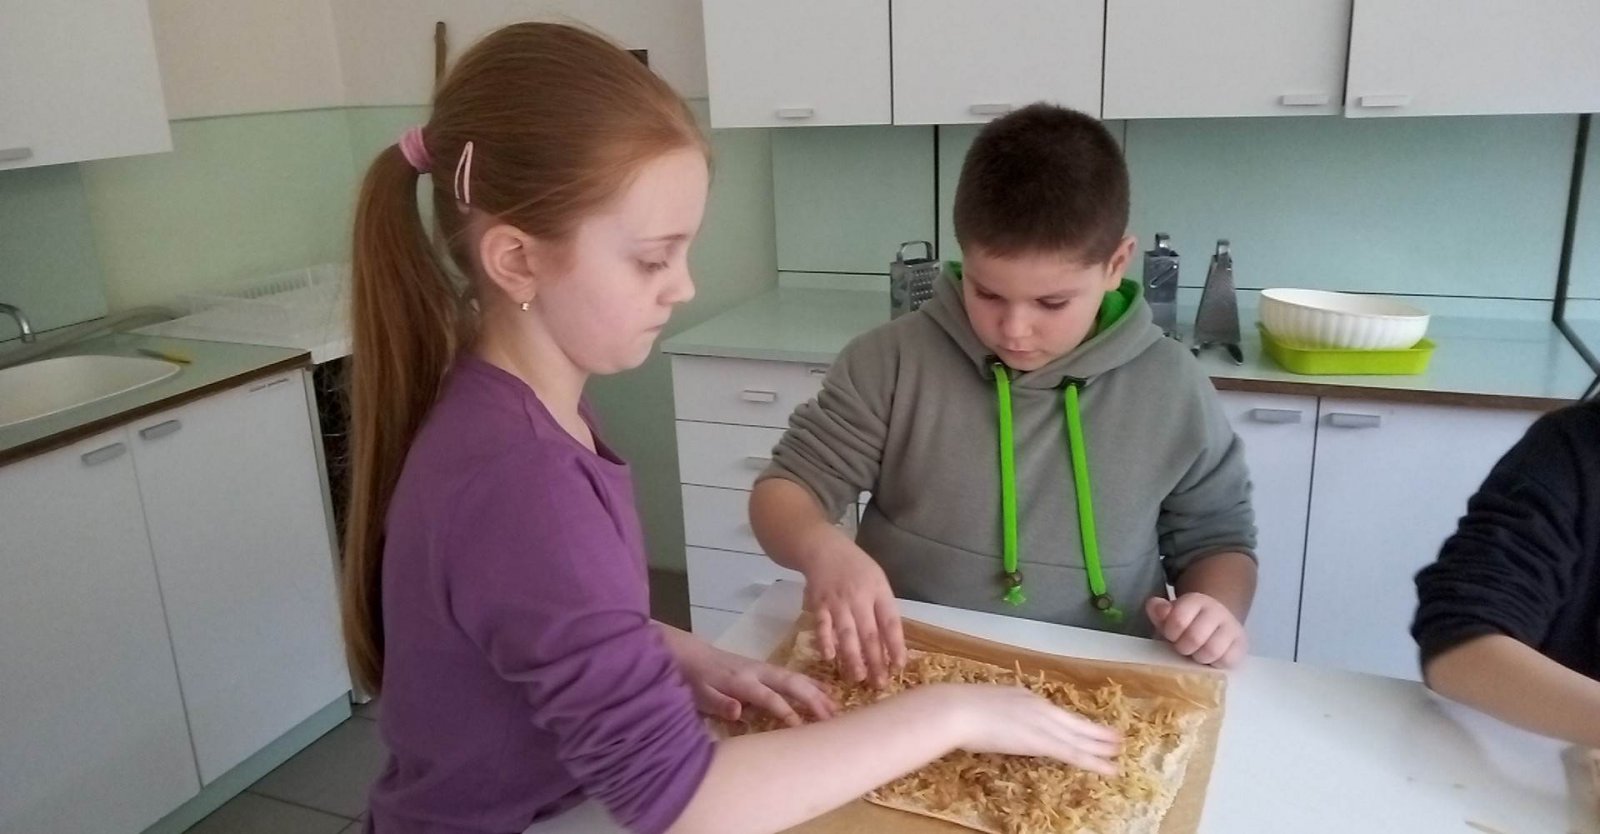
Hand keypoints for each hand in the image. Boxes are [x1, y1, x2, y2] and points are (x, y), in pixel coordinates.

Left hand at [674, 638, 836, 726]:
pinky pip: (793, 676)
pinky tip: (826, 692)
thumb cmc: (695, 680)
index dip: (786, 711)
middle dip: (812, 700)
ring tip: (837, 708)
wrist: (691, 655)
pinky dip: (812, 684)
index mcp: (742, 681)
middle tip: (832, 718)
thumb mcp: (700, 694)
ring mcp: (764, 669)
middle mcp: (758, 672)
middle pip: (790, 683)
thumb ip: (719, 703)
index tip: (802, 728)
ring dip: (817, 692)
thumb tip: (738, 712)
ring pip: (796, 678)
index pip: (769, 697)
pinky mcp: (766, 669)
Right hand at [802, 541, 906, 686]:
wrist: (823, 548)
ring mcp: (838, 601)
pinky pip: (822, 625)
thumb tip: (892, 644)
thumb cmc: (856, 568)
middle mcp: (859, 598)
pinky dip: (824, 641)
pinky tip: (829, 657)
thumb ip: (884, 609)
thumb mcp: (878, 581)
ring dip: (852, 657)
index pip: (891, 623)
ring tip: (859, 678)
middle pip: (870, 633)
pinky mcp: (818, 604)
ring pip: (847, 633)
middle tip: (880, 684)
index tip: (899, 667)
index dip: (896, 646)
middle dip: (876, 661)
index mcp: (879, 592)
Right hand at [915, 684, 1121, 776]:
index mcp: (1023, 696)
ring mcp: (1043, 724)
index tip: (1082, 725)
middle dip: (1096, 731)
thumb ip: (991, 712)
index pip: (1053, 713)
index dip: (1071, 721)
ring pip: (1079, 738)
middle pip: (1074, 722)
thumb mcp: (979, 704)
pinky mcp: (1043, 742)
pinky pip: (1074, 754)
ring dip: (1100, 747)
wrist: (956, 709)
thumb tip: (989, 719)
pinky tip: (1108, 769)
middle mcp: (1039, 707)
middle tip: (1116, 737)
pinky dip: (1093, 762)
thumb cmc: (957, 706)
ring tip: (1118, 752)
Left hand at [1146, 594, 1247, 667]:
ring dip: (1199, 657)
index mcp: (1196, 601)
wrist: (1214, 624)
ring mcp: (1232, 627)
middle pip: (1195, 638)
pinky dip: (1215, 664)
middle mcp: (1217, 611)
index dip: (1171, 633)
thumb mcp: (1168, 617)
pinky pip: (1227, 660)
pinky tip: (1210, 659)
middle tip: (1183, 647)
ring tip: (1196, 653)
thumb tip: (1156, 606)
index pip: (1179, 619)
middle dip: (1184, 648)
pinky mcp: (1242, 644)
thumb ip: (1158, 611)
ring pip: (1212, 651)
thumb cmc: (1186, 624)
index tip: (1171, 635)